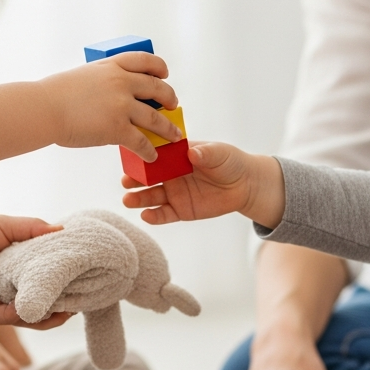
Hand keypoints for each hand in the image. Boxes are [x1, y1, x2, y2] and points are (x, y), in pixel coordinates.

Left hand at [0, 213, 74, 327]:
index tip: (82, 276)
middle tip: (83, 296)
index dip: (63, 279)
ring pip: (31, 315)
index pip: (45, 279)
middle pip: (41, 300)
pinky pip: (12, 318)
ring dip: (51, 314)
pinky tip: (43, 308)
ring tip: (70, 308)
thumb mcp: (7, 226)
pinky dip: (29, 315)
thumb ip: (34, 229)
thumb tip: (62, 229)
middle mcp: (9, 289)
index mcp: (14, 270)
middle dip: (63, 301)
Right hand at [41, 52, 181, 160]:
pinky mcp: (117, 128)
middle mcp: (121, 82)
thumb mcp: (83, 75)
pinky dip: (149, 150)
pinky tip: (152, 156)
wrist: (44, 109)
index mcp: (112, 66)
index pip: (144, 60)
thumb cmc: (55, 95)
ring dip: (168, 128)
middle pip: (157, 88)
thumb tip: (111, 93)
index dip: (159, 67)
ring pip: (155, 118)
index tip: (164, 75)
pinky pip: (141, 141)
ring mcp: (121, 105)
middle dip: (169, 98)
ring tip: (174, 136)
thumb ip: (102, 80)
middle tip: (174, 105)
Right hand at [121, 141, 285, 228]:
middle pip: (148, 177)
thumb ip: (205, 153)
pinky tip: (146, 215)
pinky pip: (164, 214)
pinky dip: (154, 216)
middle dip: (135, 179)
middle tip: (125, 181)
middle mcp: (170, 174)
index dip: (144, 155)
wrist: (244, 185)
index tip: (132, 157)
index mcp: (176, 156)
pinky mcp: (180, 210)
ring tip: (128, 200)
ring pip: (152, 196)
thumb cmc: (230, 162)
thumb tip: (192, 153)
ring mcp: (174, 193)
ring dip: (139, 199)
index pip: (156, 154)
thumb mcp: (219, 153)